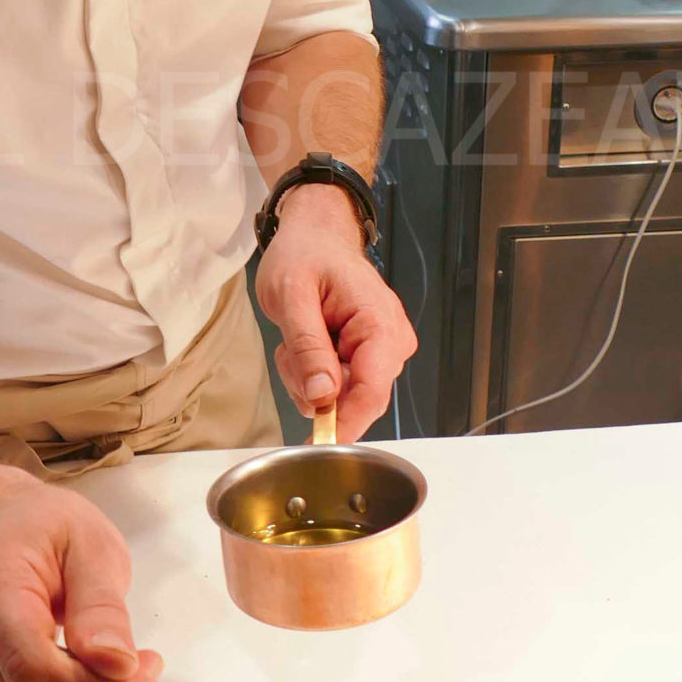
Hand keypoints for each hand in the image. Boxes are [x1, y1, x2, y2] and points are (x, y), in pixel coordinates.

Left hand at [253, 184, 415, 441]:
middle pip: (356, 399)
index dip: (344, 423)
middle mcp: (391, 342)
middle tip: (289, 350)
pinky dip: (312, 374)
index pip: (371, 391)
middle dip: (314, 388)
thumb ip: (307, 346)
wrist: (314, 236)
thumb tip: (323, 394)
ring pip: (342, 397)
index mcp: (380, 324)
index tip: (315, 445)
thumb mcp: (292, 296)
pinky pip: (338, 388)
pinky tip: (305, 343)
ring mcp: (382, 352)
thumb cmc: (305, 255)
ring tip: (296, 339)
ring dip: (308, 379)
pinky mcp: (368, 358)